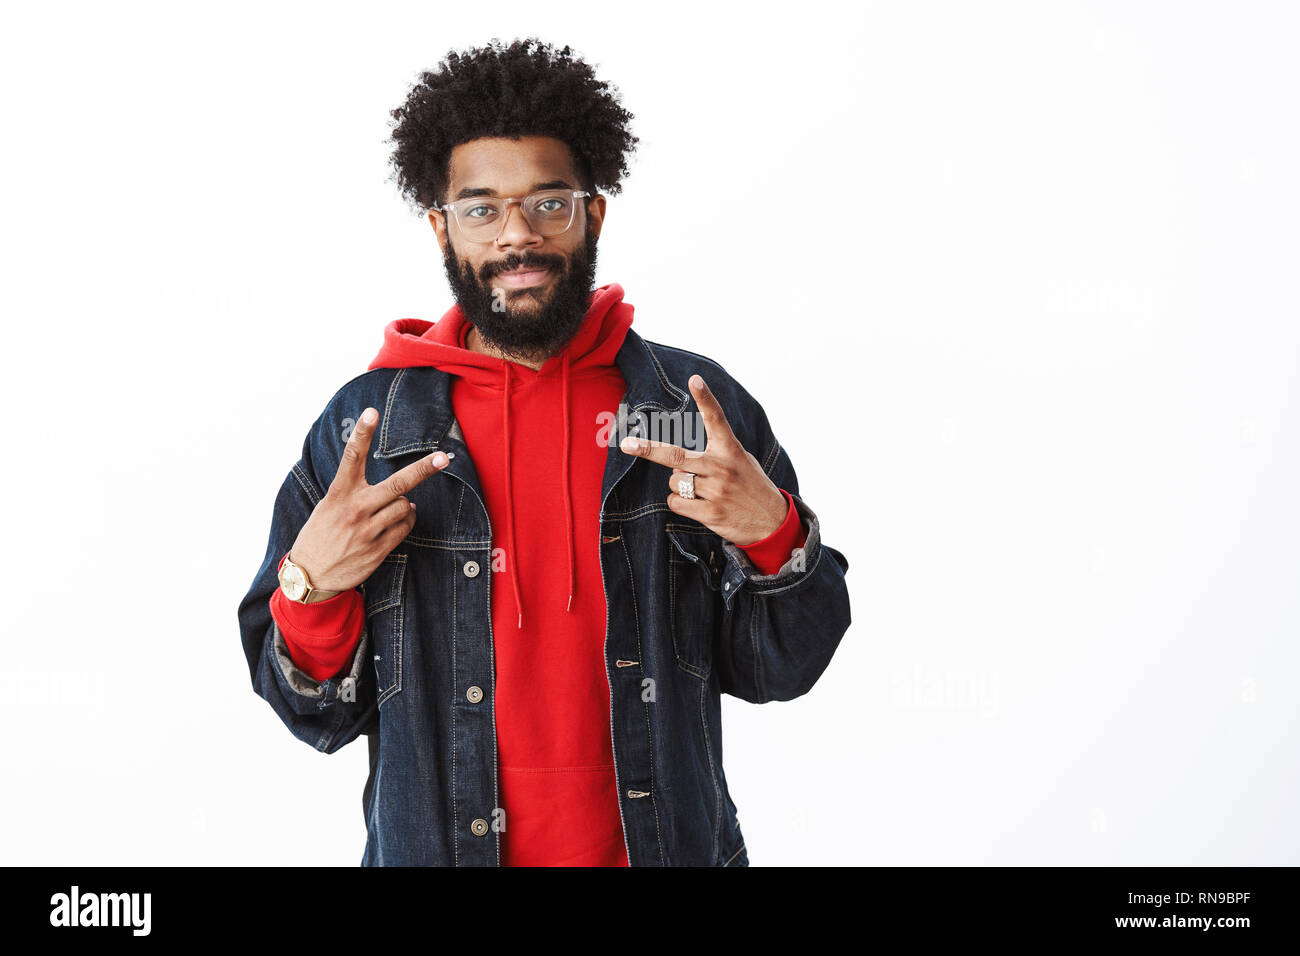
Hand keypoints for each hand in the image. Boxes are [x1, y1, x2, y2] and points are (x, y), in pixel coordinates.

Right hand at [289, 407, 450, 591]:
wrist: (310, 576)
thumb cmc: (321, 534)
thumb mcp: (328, 506)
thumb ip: (355, 493)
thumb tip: (399, 493)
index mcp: (339, 494)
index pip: (352, 457)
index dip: (362, 433)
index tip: (371, 412)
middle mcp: (355, 509)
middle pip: (397, 483)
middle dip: (423, 468)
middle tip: (444, 456)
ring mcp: (368, 530)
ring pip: (405, 506)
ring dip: (405, 505)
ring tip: (393, 508)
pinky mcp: (378, 549)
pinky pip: (405, 527)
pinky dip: (406, 520)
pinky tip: (397, 520)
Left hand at [619, 374, 787, 546]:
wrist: (772, 522)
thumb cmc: (750, 486)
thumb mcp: (740, 461)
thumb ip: (712, 456)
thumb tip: (675, 464)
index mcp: (730, 449)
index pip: (716, 419)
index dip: (706, 398)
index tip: (695, 380)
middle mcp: (722, 467)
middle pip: (675, 456)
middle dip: (648, 450)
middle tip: (627, 444)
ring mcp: (716, 491)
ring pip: (674, 481)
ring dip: (680, 485)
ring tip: (704, 491)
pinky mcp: (711, 513)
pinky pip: (676, 502)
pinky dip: (680, 503)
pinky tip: (700, 505)